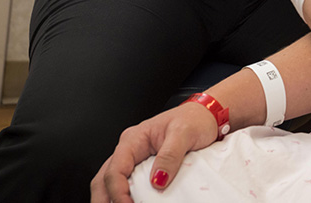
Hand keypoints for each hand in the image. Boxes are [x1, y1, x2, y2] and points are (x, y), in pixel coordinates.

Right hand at [89, 103, 218, 202]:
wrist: (206, 116)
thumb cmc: (194, 120)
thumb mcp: (184, 133)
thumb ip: (170, 156)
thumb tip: (157, 180)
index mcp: (133, 139)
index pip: (115, 169)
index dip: (118, 192)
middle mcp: (129, 149)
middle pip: (104, 178)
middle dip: (105, 199)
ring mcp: (134, 159)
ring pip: (110, 182)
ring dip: (111, 198)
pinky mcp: (143, 168)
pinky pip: (126, 184)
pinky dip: (123, 196)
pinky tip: (130, 202)